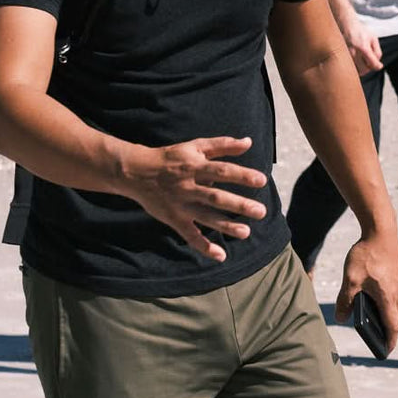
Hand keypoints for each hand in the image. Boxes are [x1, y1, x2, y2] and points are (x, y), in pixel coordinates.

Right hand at [125, 136, 267, 260]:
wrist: (136, 172)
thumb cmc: (171, 157)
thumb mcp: (195, 146)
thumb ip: (222, 145)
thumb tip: (248, 142)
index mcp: (195, 167)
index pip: (222, 171)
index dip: (242, 176)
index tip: (261, 181)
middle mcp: (189, 187)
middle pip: (216, 197)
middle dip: (239, 205)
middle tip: (261, 211)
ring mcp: (181, 205)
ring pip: (206, 217)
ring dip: (226, 226)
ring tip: (246, 232)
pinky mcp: (174, 219)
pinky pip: (189, 235)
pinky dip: (203, 246)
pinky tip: (220, 255)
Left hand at [334, 228, 397, 352]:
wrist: (381, 230)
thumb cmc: (367, 255)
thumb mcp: (350, 280)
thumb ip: (345, 301)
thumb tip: (341, 318)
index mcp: (387, 297)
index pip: (393, 327)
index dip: (390, 341)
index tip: (385, 351)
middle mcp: (396, 293)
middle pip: (396, 319)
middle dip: (389, 332)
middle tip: (380, 341)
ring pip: (396, 307)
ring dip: (388, 318)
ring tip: (376, 324)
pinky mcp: (395, 275)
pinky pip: (394, 296)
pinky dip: (387, 304)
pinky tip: (375, 300)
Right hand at [342, 19, 382, 74]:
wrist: (347, 26)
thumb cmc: (361, 32)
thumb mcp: (374, 39)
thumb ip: (377, 52)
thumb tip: (378, 65)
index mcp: (363, 48)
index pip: (373, 64)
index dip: (378, 66)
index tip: (379, 65)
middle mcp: (354, 53)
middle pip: (364, 70)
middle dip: (369, 68)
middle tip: (370, 62)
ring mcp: (347, 56)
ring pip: (357, 71)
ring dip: (362, 68)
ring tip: (364, 60)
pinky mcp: (343, 57)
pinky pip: (351, 68)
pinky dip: (356, 67)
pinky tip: (358, 61)